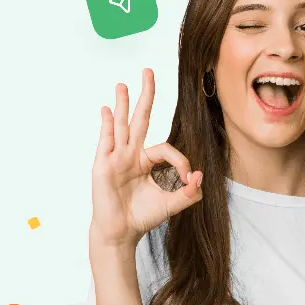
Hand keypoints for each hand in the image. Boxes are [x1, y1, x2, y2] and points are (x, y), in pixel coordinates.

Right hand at [90, 68, 202, 248]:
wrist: (122, 232)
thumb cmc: (143, 216)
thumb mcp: (172, 204)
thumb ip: (189, 193)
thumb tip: (200, 175)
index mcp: (148, 161)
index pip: (166, 149)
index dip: (181, 161)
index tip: (189, 178)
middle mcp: (132, 154)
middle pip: (140, 119)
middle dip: (146, 95)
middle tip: (149, 71)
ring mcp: (116, 157)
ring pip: (122, 125)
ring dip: (123, 103)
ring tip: (123, 84)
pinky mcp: (104, 165)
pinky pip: (106, 141)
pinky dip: (107, 125)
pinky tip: (107, 110)